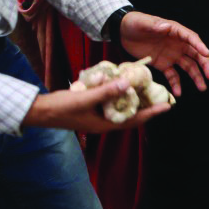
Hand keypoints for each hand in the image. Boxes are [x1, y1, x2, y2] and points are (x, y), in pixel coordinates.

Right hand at [22, 79, 168, 132]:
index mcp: (105, 124)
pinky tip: (120, 84)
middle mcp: (103, 122)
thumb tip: (128, 83)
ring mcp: (97, 116)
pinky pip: (109, 102)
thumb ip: (106, 91)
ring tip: (146, 89)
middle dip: (145, 106)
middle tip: (160, 96)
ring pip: (120, 108)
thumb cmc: (62, 107)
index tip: (167, 107)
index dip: (151, 113)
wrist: (40, 111)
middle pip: (130, 115)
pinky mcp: (91, 109)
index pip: (134, 120)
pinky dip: (116, 94)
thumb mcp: (85, 98)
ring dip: (132, 99)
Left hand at [118, 10, 208, 96]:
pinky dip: (176, 84)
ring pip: (188, 66)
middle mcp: (177, 44)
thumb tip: (167, 27)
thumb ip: (155, 25)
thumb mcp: (143, 23)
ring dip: (196, 77)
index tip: (207, 54)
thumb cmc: (134, 23)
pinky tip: (178, 93)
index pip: (191, 38)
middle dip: (204, 65)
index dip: (200, 46)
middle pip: (195, 55)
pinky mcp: (163, 64)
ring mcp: (171, 55)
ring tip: (202, 88)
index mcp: (175, 31)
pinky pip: (172, 75)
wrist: (122, 32)